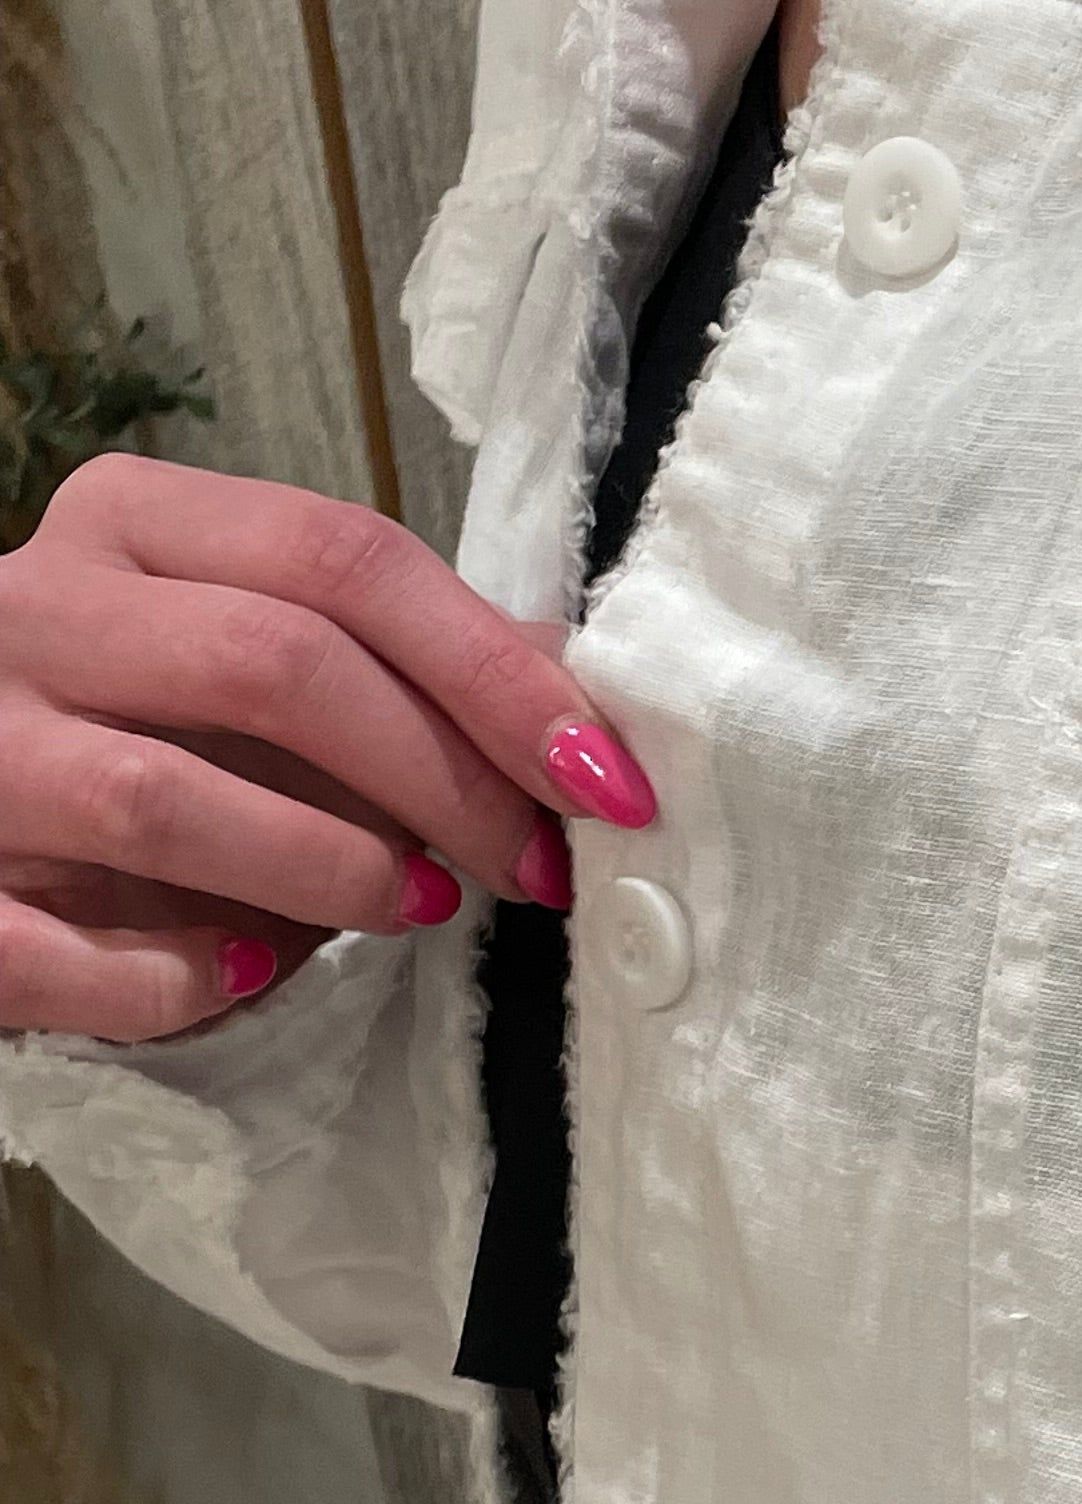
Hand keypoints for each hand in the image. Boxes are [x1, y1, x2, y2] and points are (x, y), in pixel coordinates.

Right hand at [0, 454, 658, 1039]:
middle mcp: (35, 610)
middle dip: (442, 778)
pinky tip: (251, 972)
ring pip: (167, 799)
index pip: (346, 560)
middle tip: (533, 867)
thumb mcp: (258, 661)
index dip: (496, 674)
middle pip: (278, 663)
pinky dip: (179, 977)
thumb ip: (403, 661)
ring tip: (415, 908)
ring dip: (330, 870)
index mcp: (134, 526)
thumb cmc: (136, 727)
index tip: (603, 779)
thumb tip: (581, 683)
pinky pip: (61, 951)